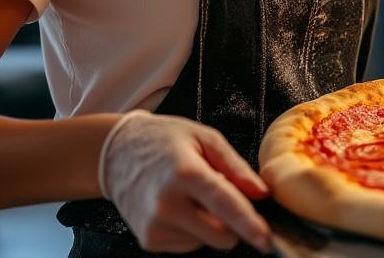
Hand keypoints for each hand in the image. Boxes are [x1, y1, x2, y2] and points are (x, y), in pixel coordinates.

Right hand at [99, 110, 272, 253]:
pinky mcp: (149, 240)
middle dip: (233, 224)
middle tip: (220, 197)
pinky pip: (189, 244)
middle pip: (221, 235)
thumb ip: (236, 167)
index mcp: (185, 173)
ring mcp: (155, 226)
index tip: (267, 241)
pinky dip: (191, 230)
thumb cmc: (163, 141)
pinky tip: (177, 207)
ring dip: (209, 224)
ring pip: (207, 241)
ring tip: (189, 196)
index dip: (250, 225)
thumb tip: (261, 193)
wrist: (116, 154)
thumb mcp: (204, 138)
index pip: (225, 206)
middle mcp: (167, 204)